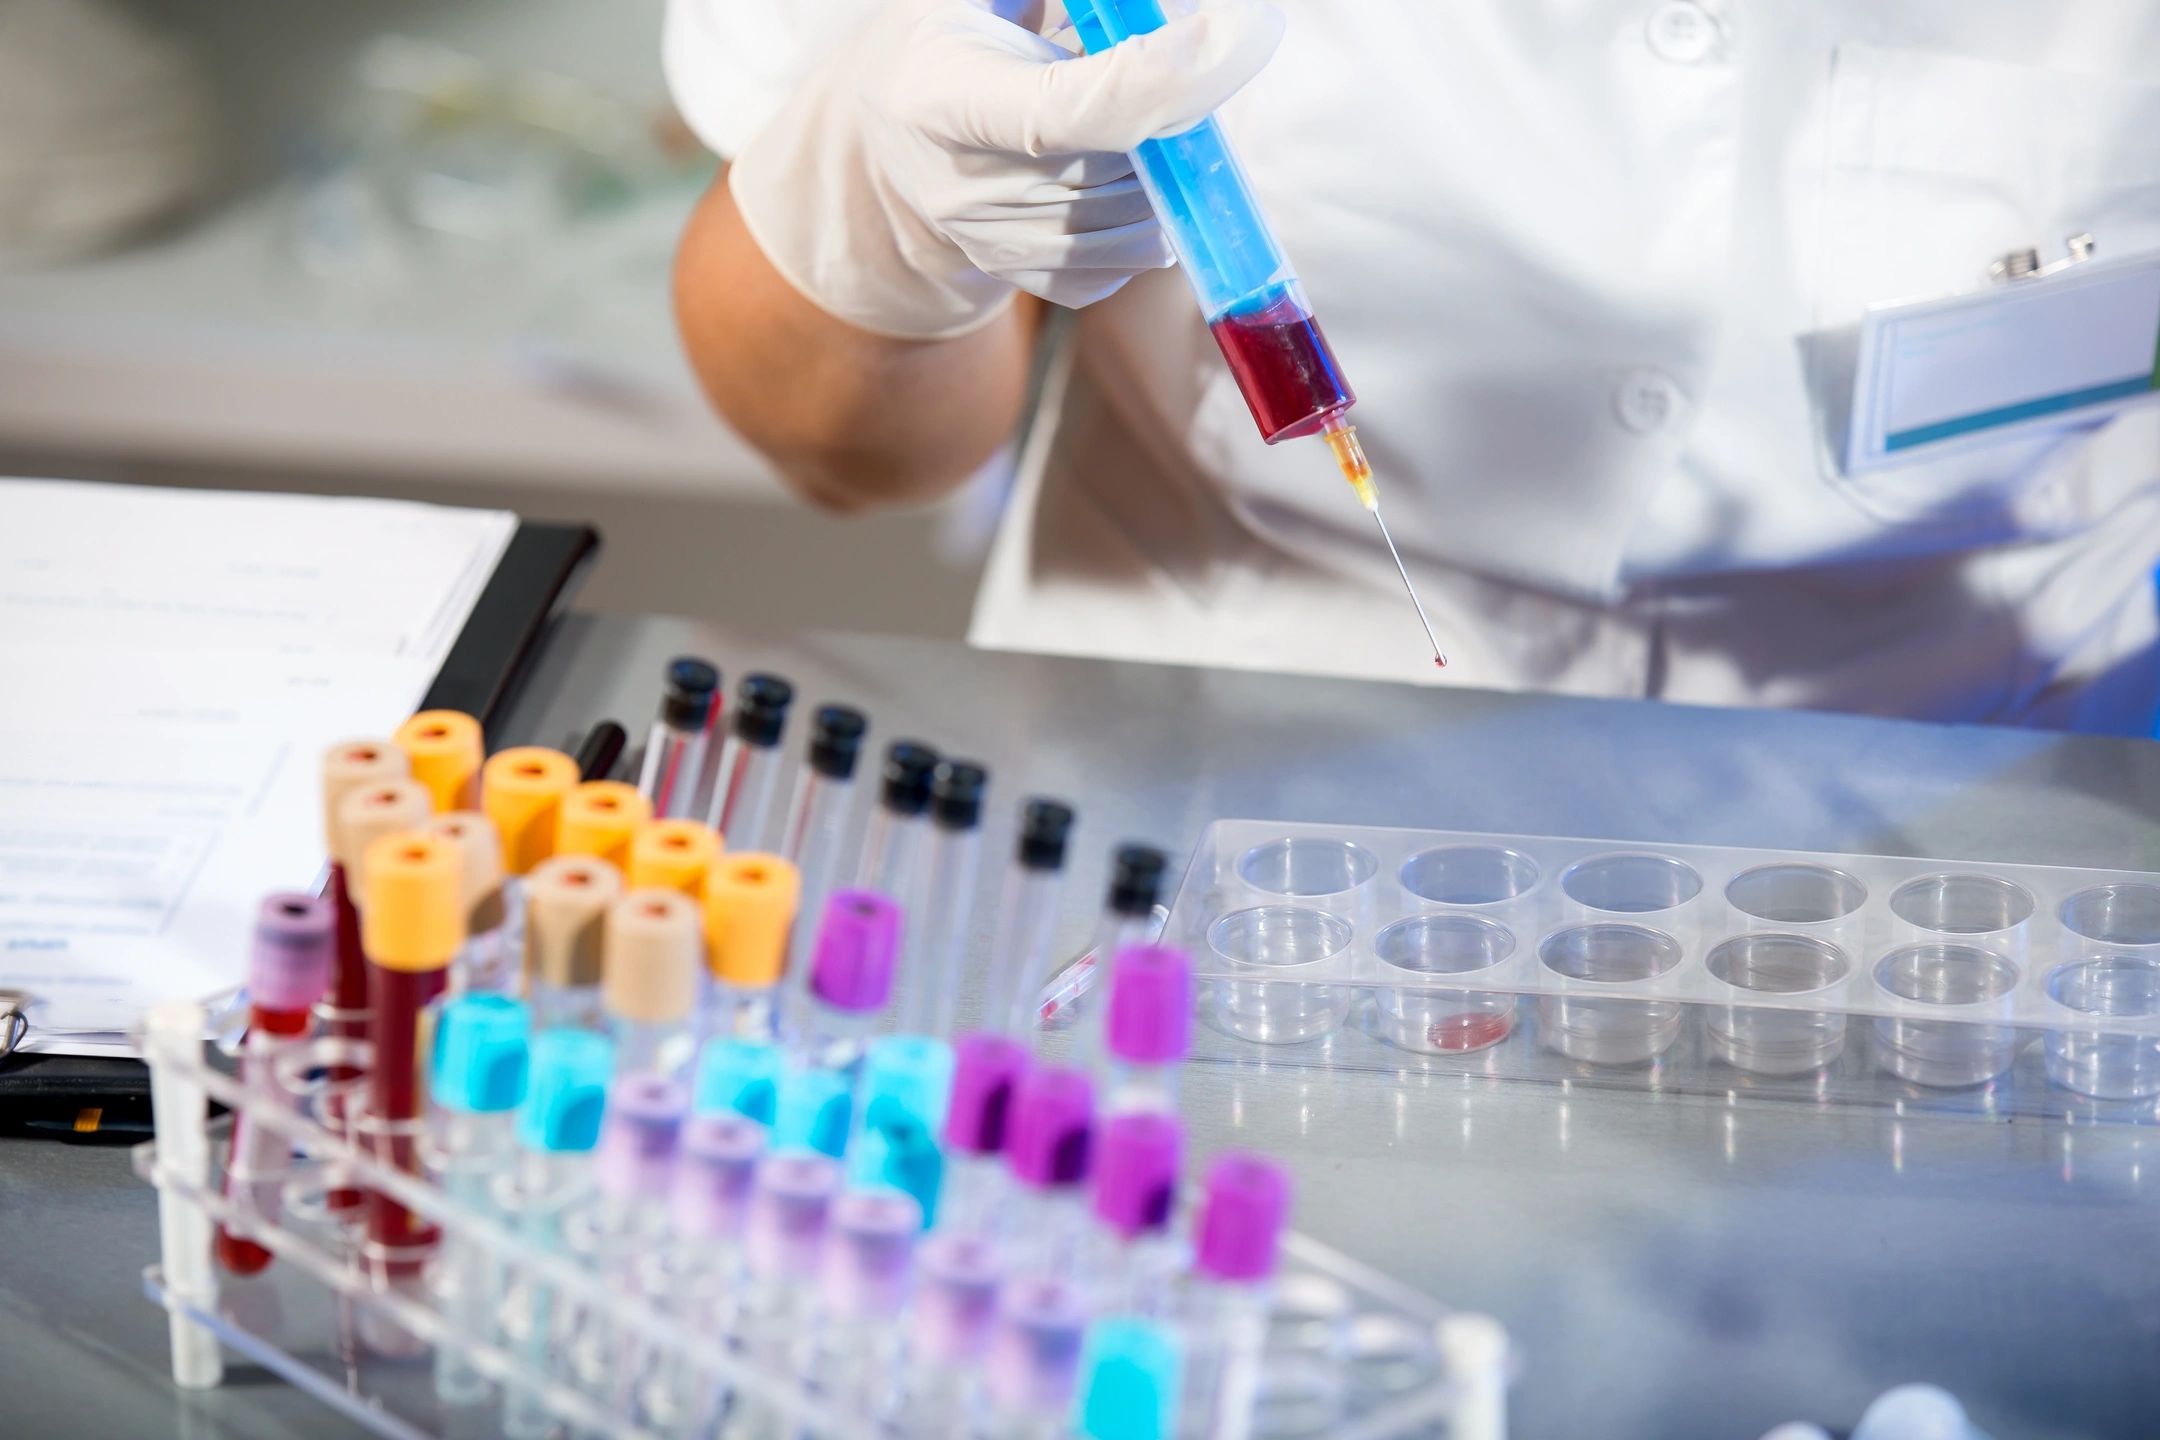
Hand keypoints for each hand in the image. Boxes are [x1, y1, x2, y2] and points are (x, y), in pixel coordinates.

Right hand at [724, 0, 1283, 338]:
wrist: (892, 137)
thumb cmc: (955, 41)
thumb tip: (1183, 10)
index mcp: (939, 100)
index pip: (1059, 113)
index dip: (1153, 83)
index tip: (1232, 32)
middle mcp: (959, 189)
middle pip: (1113, 170)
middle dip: (1176, 114)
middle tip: (1195, 57)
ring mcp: (992, 246)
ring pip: (1136, 222)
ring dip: (1169, 169)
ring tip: (1141, 116)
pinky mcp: (1028, 282)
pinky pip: (1127, 261)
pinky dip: (1152, 216)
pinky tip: (1123, 170)